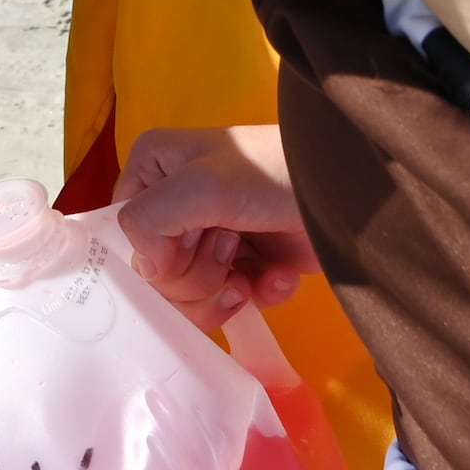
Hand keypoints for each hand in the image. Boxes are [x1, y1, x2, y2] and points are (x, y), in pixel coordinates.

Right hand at [118, 126, 314, 335]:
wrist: (345, 193)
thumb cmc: (269, 175)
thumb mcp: (201, 185)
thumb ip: (150, 220)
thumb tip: (146, 270)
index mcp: (154, 169)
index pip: (123, 232)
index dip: (153, 254)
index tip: (188, 243)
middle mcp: (176, 202)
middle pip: (158, 273)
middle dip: (196, 273)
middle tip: (230, 245)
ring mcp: (212, 236)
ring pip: (191, 295)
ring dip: (225, 289)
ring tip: (255, 263)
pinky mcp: (247, 264)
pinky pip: (232, 301)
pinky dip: (259, 293)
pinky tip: (278, 276)